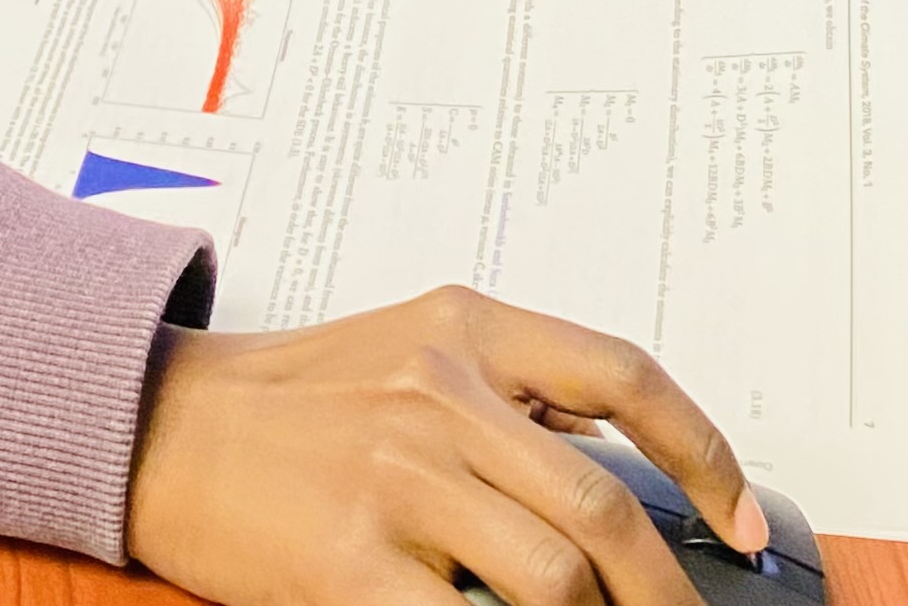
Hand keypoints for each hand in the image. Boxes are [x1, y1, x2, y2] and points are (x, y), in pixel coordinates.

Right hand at [126, 287, 765, 605]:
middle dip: (665, 594)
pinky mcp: (352, 563)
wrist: (164, 425)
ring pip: (553, 582)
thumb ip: (511, 395)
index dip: (704, 454)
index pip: (623, 377)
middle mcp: (442, 392)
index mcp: (468, 329)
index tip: (743, 523)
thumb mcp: (412, 349)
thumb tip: (619, 473)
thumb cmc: (293, 399)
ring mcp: (398, 479)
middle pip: (602, 511)